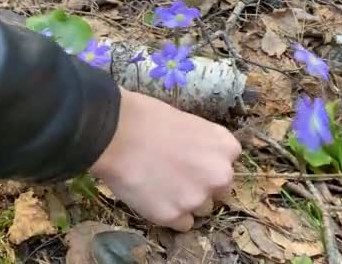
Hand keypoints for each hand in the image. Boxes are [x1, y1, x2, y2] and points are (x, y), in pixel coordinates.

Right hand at [90, 87, 240, 231]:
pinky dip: (168, 214)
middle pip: (218, 190)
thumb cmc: (145, 118)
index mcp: (224, 146)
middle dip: (200, 185)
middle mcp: (219, 175)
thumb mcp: (186, 121)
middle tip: (174, 176)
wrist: (115, 134)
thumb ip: (200, 144)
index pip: (227, 163)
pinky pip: (181, 223)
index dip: (206, 162)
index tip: (189, 159)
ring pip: (200, 209)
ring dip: (185, 201)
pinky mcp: (173, 216)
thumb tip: (193, 156)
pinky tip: (152, 197)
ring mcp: (197, 198)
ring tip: (159, 186)